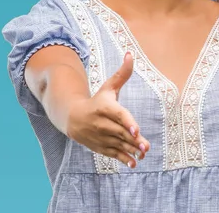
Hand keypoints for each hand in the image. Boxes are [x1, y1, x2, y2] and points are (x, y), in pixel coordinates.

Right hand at [66, 52, 150, 167]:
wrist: (72, 117)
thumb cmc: (96, 101)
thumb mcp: (108, 87)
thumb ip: (122, 74)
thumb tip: (130, 54)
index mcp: (104, 107)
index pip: (118, 114)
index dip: (127, 122)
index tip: (136, 130)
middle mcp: (101, 123)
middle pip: (120, 132)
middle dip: (133, 140)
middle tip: (146, 146)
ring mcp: (100, 136)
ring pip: (118, 144)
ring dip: (130, 150)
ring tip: (143, 154)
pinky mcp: (100, 147)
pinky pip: (112, 154)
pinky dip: (123, 159)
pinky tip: (133, 163)